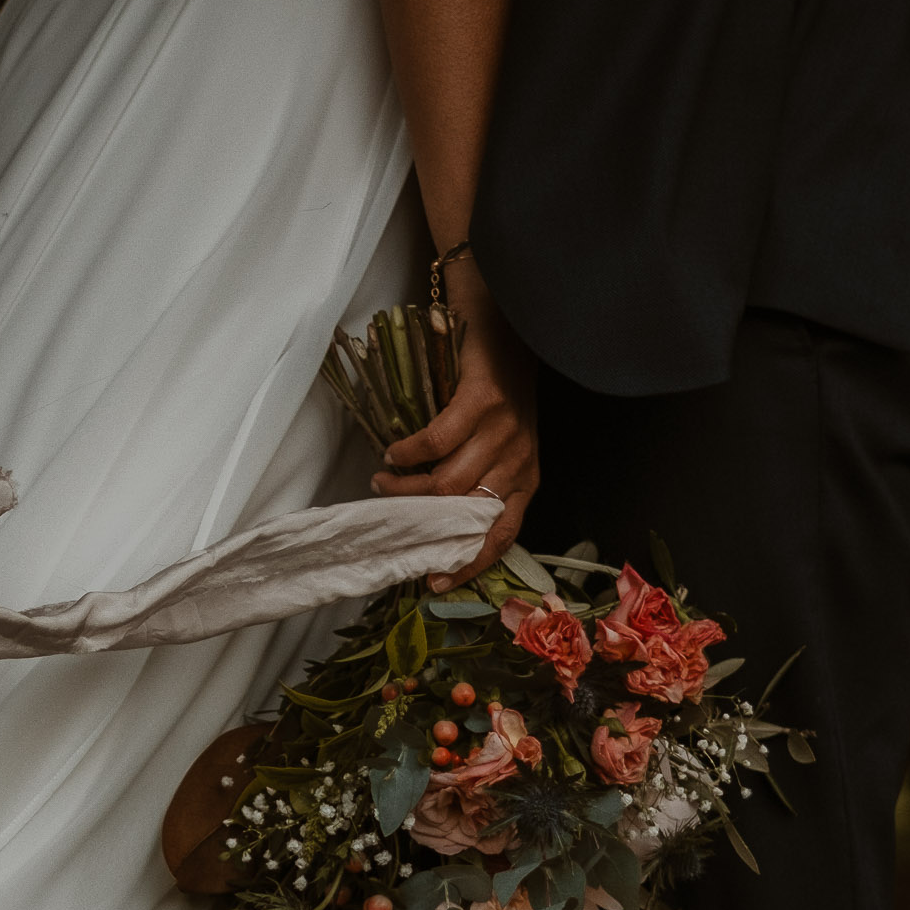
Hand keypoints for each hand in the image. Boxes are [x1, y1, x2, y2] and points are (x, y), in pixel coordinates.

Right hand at [369, 276, 538, 585]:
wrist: (509, 327)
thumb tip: (436, 520)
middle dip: (422, 525)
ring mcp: (504, 431)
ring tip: (383, 482)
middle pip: (465, 514)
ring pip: (448, 482)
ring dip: (406, 488)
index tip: (433, 583)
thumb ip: (479, 479)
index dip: (468, 563)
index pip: (502, 536)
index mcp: (526, 478)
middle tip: (390, 521)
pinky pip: (437, 442)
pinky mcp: (483, 402)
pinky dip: (408, 452)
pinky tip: (394, 451)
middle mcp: (519, 460)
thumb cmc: (499, 390)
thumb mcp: (501, 444)